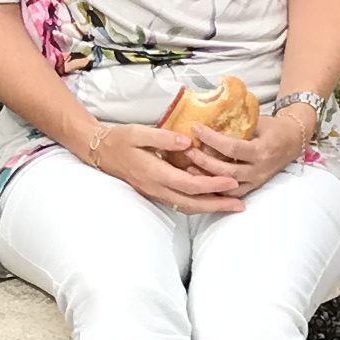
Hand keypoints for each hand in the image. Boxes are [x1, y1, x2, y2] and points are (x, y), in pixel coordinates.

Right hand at [78, 118, 249, 213]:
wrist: (99, 152)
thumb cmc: (119, 139)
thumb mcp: (138, 133)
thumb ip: (163, 138)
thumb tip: (187, 142)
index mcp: (155, 173)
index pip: (189, 184)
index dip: (212, 185)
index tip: (232, 181)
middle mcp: (156, 188)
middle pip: (192, 203)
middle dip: (217, 205)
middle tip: (240, 204)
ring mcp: (155, 193)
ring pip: (187, 206)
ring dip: (210, 207)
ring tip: (231, 205)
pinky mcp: (155, 192)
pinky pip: (180, 202)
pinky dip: (198, 203)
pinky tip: (210, 199)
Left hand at [179, 104, 317, 197]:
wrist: (293, 141)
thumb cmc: (273, 128)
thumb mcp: (257, 122)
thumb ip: (235, 126)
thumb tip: (206, 122)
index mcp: (262, 150)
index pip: (232, 147)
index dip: (211, 139)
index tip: (195, 128)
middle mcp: (259, 169)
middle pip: (227, 171)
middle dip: (204, 161)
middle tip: (187, 150)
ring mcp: (257, 181)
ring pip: (228, 186)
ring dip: (207, 178)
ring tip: (189, 168)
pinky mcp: (254, 187)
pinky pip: (233, 193)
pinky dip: (216, 189)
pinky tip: (201, 182)